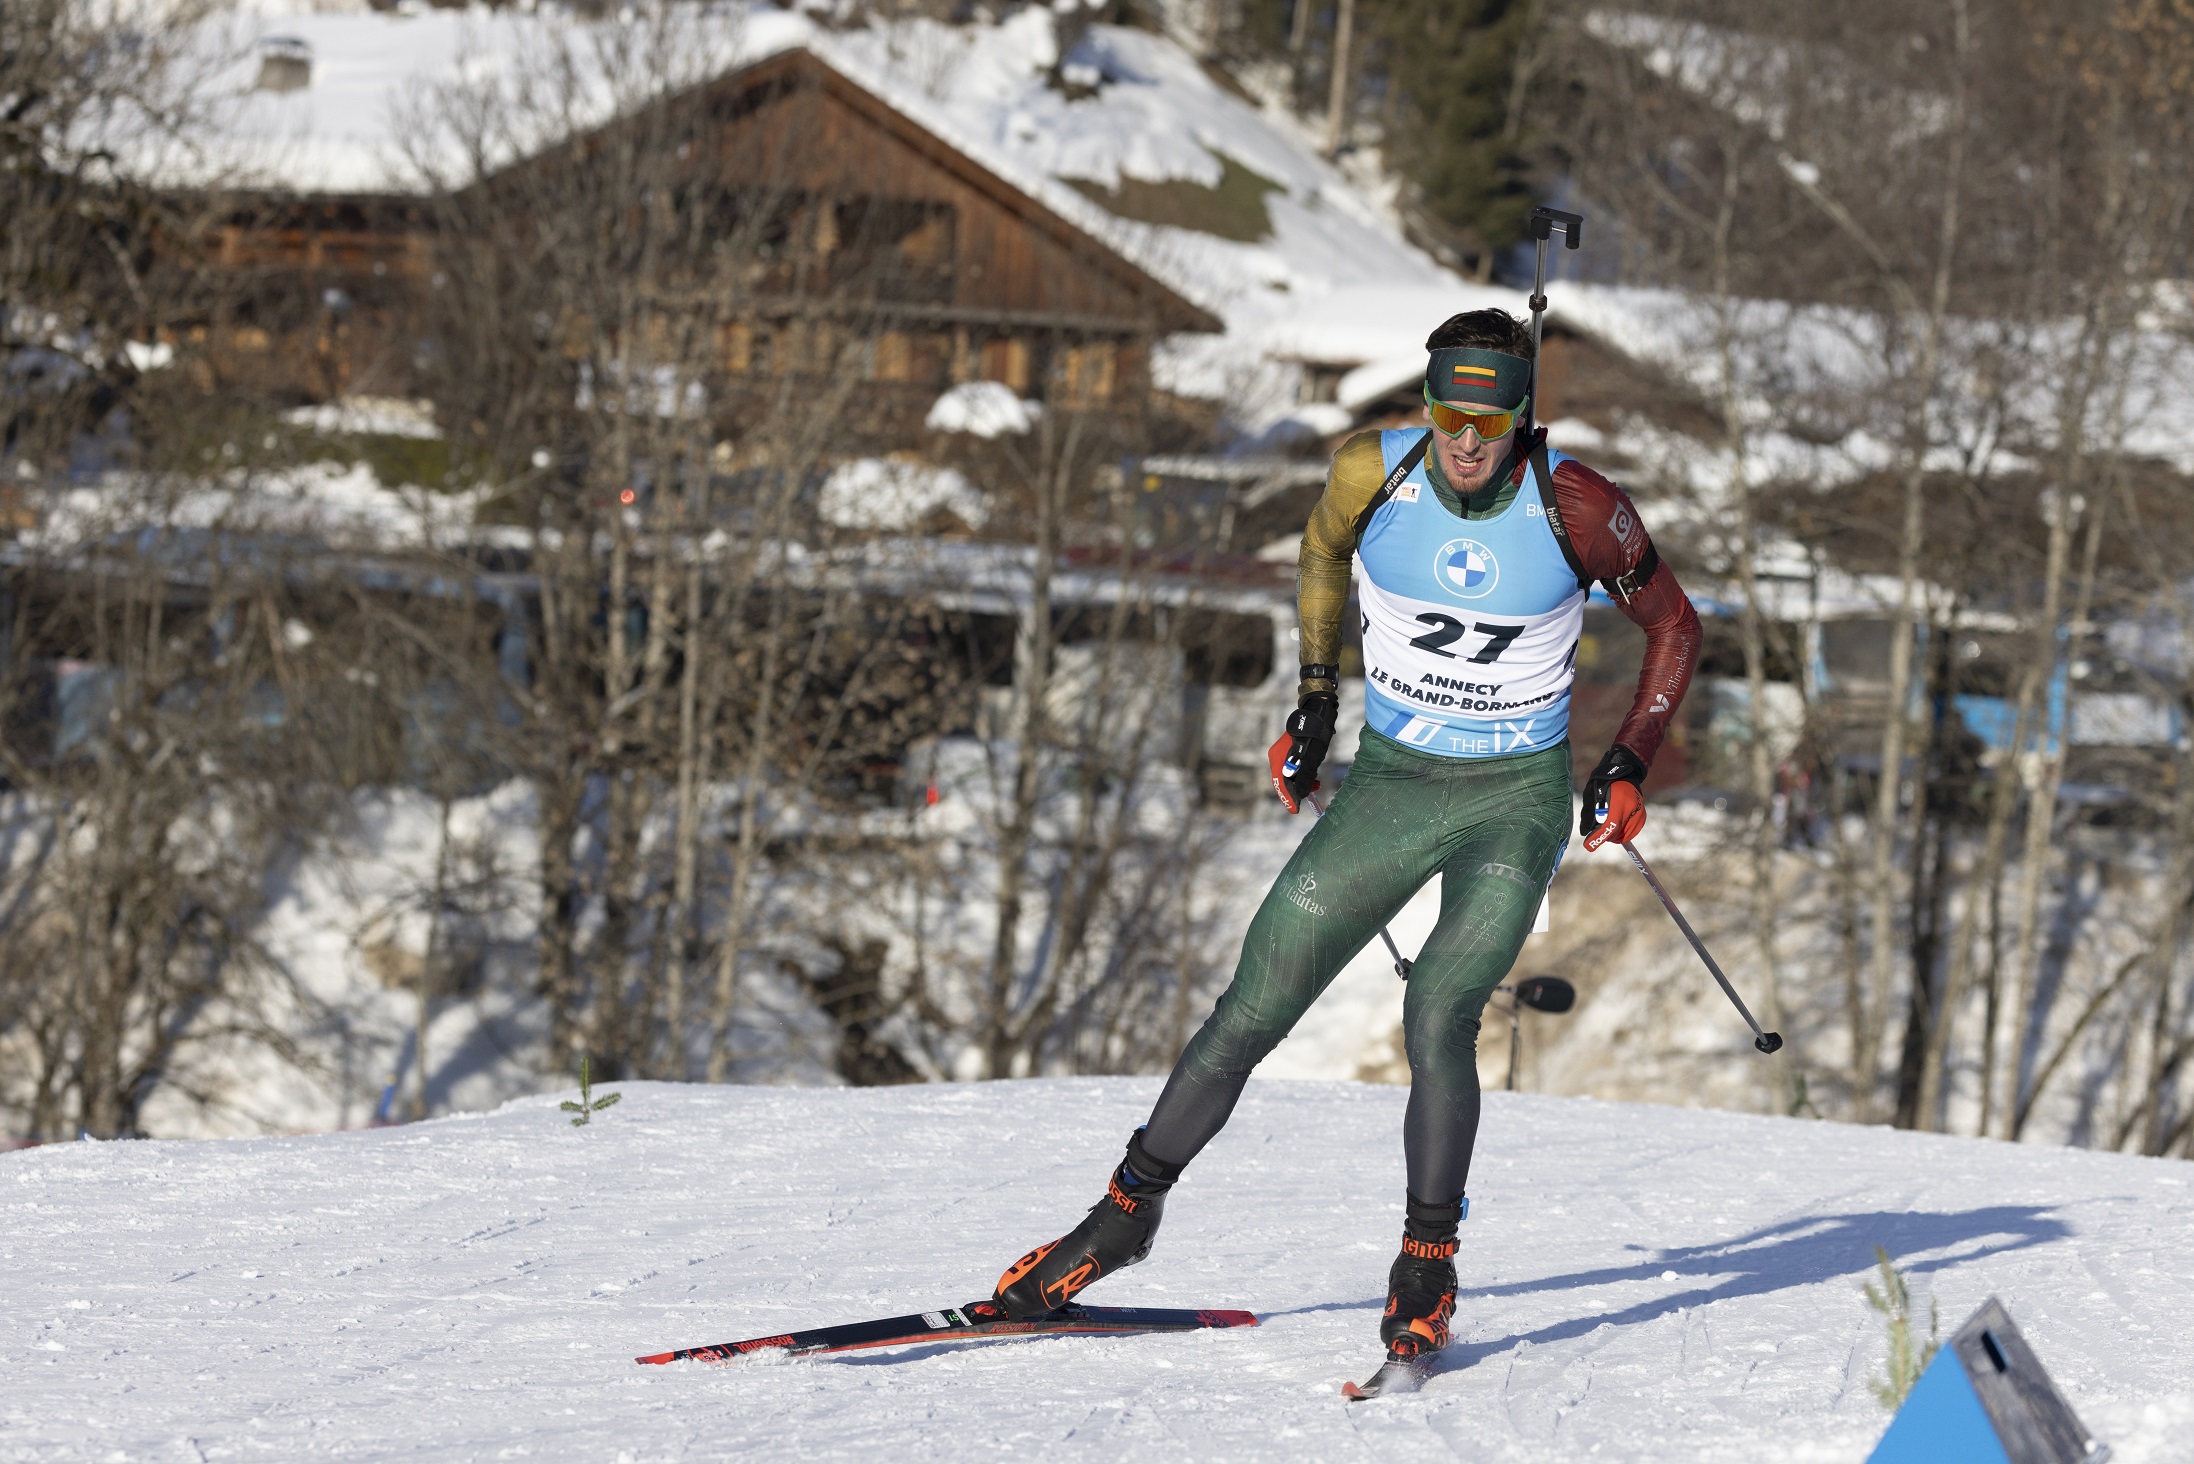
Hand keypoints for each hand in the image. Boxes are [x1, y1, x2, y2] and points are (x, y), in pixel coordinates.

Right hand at [1267, 693, 1338, 813]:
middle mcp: (1277, 756)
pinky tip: (1313, 774)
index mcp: (1278, 759)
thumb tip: (1300, 795)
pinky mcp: (1291, 749)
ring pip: (1289, 773)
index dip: (1289, 799)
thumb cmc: (1314, 736)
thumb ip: (1304, 779)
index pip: (1281, 784)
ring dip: (1301, 782)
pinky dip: (1302, 773)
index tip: (1295, 810)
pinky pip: (1293, 766)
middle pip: (1283, 779)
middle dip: (1295, 791)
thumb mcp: (1311, 761)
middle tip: (1307, 799)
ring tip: (1316, 784)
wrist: (1316, 712)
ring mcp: (1283, 751)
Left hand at [1581, 744, 1647, 848]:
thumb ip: (1589, 815)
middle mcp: (1632, 807)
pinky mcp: (1642, 815)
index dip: (1599, 837)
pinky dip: (1623, 833)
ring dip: (1614, 836)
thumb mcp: (1592, 795)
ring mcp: (1639, 812)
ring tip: (1607, 826)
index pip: (1611, 825)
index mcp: (1618, 801)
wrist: (1623, 773)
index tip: (1589, 846)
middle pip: (1618, 833)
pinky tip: (1617, 826)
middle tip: (1597, 831)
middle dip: (1605, 836)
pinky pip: (1632, 832)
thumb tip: (1586, 834)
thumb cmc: (1603, 783)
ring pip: (1625, 835)